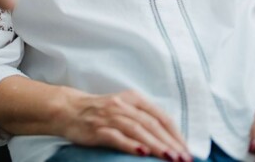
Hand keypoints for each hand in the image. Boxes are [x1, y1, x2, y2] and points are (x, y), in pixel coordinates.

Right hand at [60, 89, 190, 160]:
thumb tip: (170, 140)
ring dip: (155, 144)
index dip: (176, 134)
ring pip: (137, 129)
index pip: (160, 116)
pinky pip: (116, 136)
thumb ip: (143, 119)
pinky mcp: (96, 129)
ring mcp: (109, 117)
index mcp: (133, 99)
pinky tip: (141, 152)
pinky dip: (130, 144)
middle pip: (151, 124)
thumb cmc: (100, 111)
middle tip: (184, 159)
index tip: (187, 151)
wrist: (67, 109)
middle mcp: (122, 105)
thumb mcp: (123, 108)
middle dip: (170, 142)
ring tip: (169, 158)